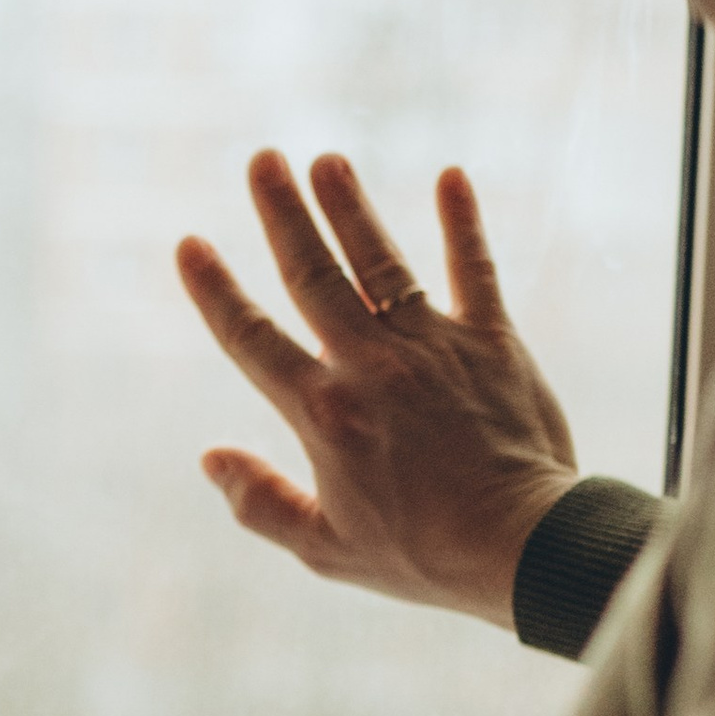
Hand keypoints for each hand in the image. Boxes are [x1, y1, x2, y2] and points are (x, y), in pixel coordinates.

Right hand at [177, 152, 579, 625]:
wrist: (524, 548)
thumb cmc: (422, 556)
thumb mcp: (324, 549)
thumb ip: (260, 503)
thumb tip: (211, 459)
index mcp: (323, 412)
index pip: (252, 339)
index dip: (216, 291)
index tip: (190, 245)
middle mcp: (371, 365)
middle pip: (314, 275)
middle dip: (283, 213)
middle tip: (262, 159)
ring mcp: (434, 347)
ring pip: (382, 262)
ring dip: (351, 207)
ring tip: (327, 160)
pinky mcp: (493, 344)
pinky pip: (475, 272)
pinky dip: (463, 224)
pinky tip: (452, 178)